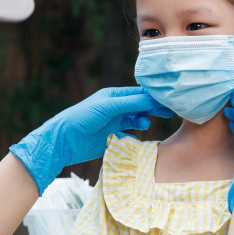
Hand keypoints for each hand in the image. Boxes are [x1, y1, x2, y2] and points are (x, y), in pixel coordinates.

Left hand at [10, 87, 172, 193]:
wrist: (64, 141)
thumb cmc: (83, 117)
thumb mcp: (109, 107)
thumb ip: (132, 103)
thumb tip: (155, 97)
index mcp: (114, 96)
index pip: (139, 93)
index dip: (154, 97)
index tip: (169, 100)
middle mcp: (115, 107)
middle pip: (140, 105)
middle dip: (154, 108)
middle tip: (169, 112)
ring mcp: (114, 122)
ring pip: (136, 119)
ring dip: (143, 120)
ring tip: (144, 124)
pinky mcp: (111, 136)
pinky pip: (129, 133)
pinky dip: (136, 133)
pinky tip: (138, 134)